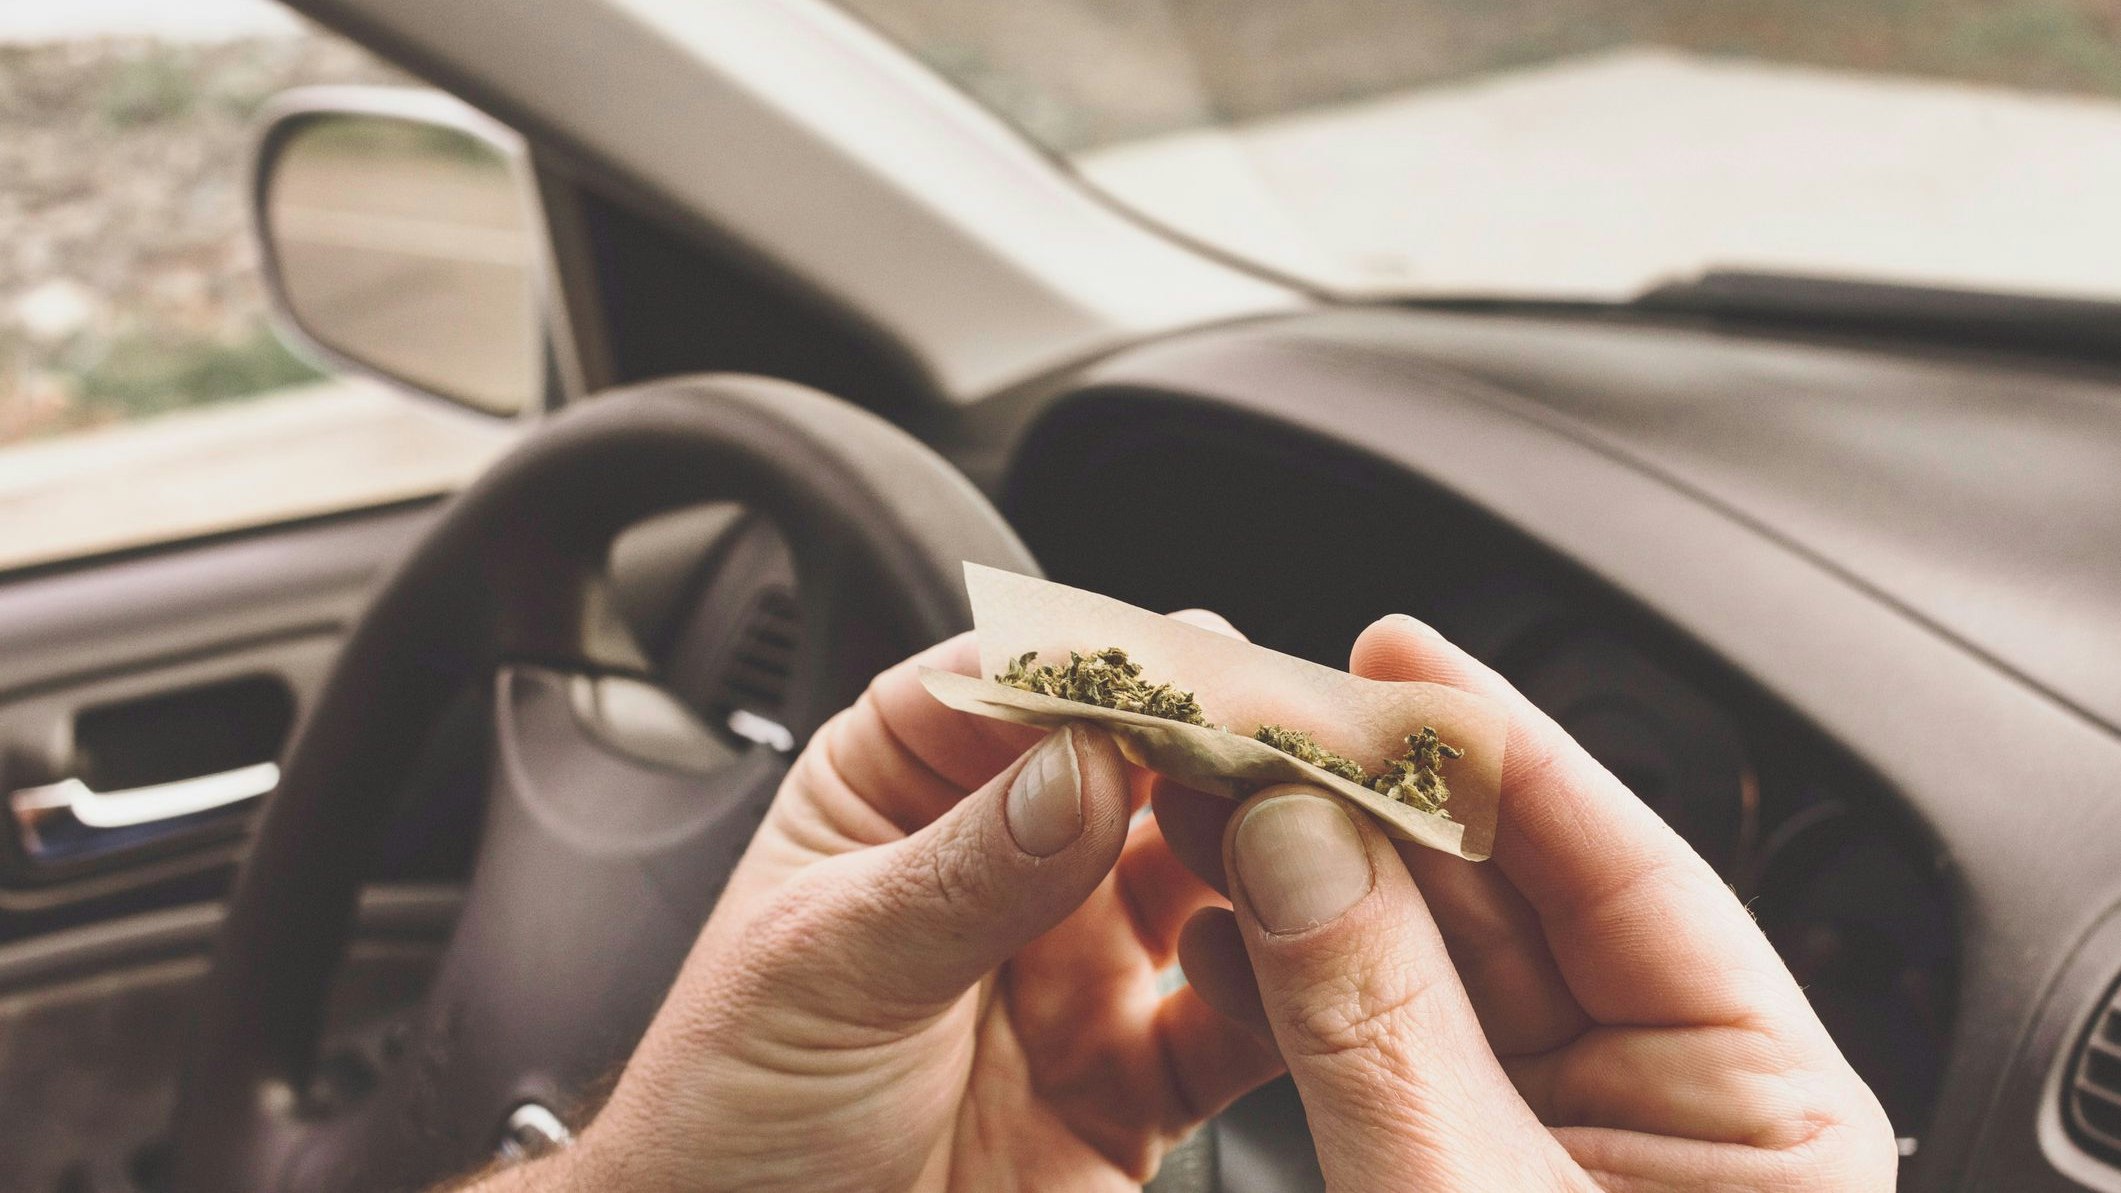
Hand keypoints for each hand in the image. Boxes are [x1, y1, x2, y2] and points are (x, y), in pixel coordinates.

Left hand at [503, 624, 1282, 1191]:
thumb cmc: (729, 1110)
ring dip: (1275, 848)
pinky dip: (1289, 989)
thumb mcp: (826, 968)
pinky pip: (1242, 1017)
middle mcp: (1012, 857)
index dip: (1114, 663)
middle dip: (1224, 741)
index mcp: (903, 785)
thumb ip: (960, 872)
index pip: (1022, 680)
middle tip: (1291, 741)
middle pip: (1146, 760)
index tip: (1193, 666)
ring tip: (1315, 841)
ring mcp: (1083, 961)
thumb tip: (1081, 765)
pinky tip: (1298, 968)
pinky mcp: (1137, 1074)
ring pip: (1217, 870)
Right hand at [1155, 614, 1897, 1190]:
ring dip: (1302, 887)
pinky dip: (1287, 991)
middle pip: (1510, 900)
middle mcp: (1673, 1110)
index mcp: (1763, 1113)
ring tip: (1204, 810)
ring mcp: (1559, 1141)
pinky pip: (1372, 1046)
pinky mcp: (1459, 1173)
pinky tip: (1218, 934)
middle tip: (1252, 727)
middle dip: (1364, 809)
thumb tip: (1294, 837)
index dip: (1500, 748)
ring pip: (1423, 965)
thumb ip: (1379, 1023)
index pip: (1632, 867)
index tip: (1393, 655)